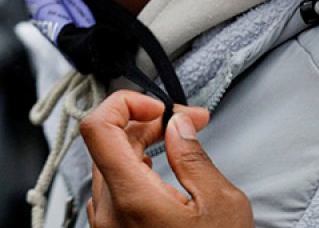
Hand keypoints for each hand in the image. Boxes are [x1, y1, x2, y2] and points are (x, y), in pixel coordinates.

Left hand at [79, 91, 252, 227]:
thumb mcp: (222, 203)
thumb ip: (192, 155)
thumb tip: (177, 122)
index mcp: (130, 197)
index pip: (96, 126)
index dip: (124, 103)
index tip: (157, 106)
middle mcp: (107, 211)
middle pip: (106, 143)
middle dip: (142, 122)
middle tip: (183, 120)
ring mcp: (105, 225)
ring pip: (107, 165)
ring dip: (137, 145)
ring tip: (174, 143)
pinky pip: (110, 190)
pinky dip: (132, 170)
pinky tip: (160, 172)